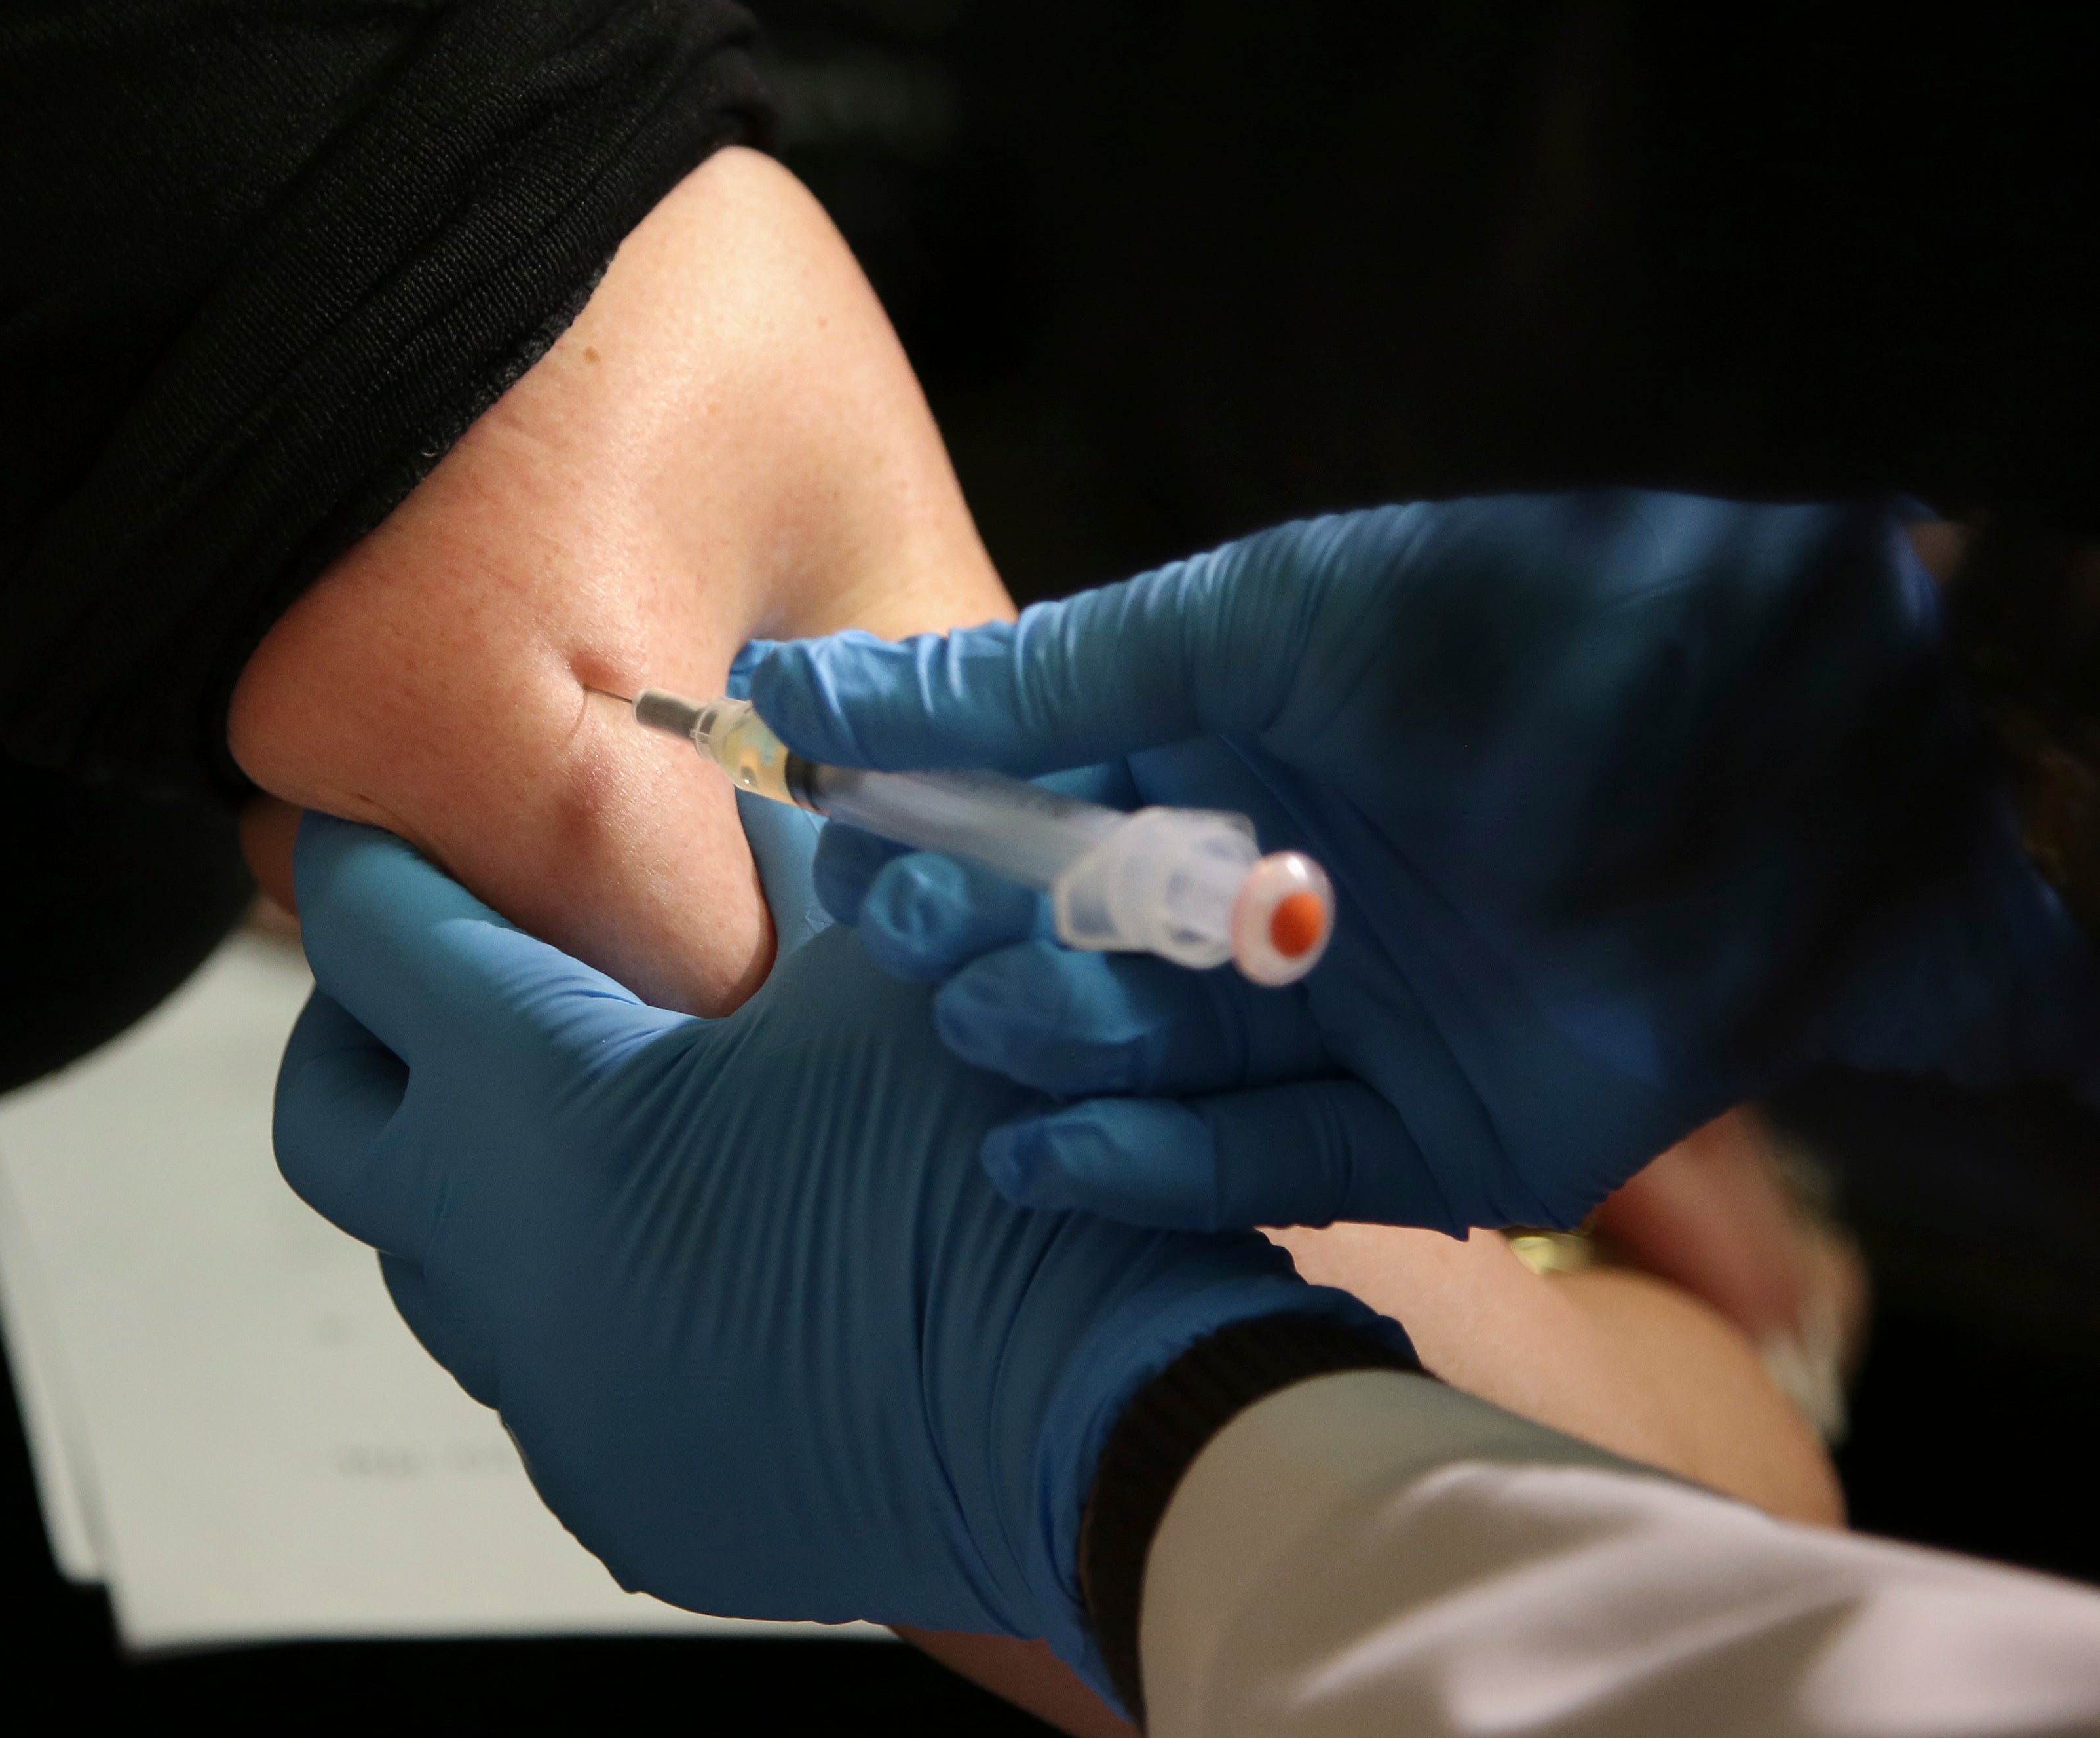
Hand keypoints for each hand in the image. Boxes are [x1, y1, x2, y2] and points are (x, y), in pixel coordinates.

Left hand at [273, 807, 1407, 1700]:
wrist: (1112, 1419)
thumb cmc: (1000, 1168)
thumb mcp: (891, 961)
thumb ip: (788, 850)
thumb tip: (753, 760)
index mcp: (542, 1108)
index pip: (372, 940)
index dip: (379, 859)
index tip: (394, 829)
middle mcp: (500, 1269)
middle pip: (332, 1116)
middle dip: (368, 1025)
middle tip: (453, 970)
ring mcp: (553, 1402)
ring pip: (431, 1258)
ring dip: (475, 1170)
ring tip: (599, 1112)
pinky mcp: (622, 1494)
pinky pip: (542, 1370)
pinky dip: (573, 1291)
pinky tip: (691, 1250)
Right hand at [751, 493, 2099, 1233]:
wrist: (1806, 757)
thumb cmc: (1529, 638)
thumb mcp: (1266, 618)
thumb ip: (1041, 679)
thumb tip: (804, 684)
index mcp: (1235, 746)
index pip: (1025, 797)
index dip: (922, 821)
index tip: (832, 833)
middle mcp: (1279, 887)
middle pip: (1073, 945)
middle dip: (979, 941)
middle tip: (917, 932)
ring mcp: (1349, 1019)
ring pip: (1145, 1065)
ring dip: (1052, 1045)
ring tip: (998, 1013)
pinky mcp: (1429, 1141)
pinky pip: (1258, 1170)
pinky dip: (1148, 1169)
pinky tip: (1043, 1149)